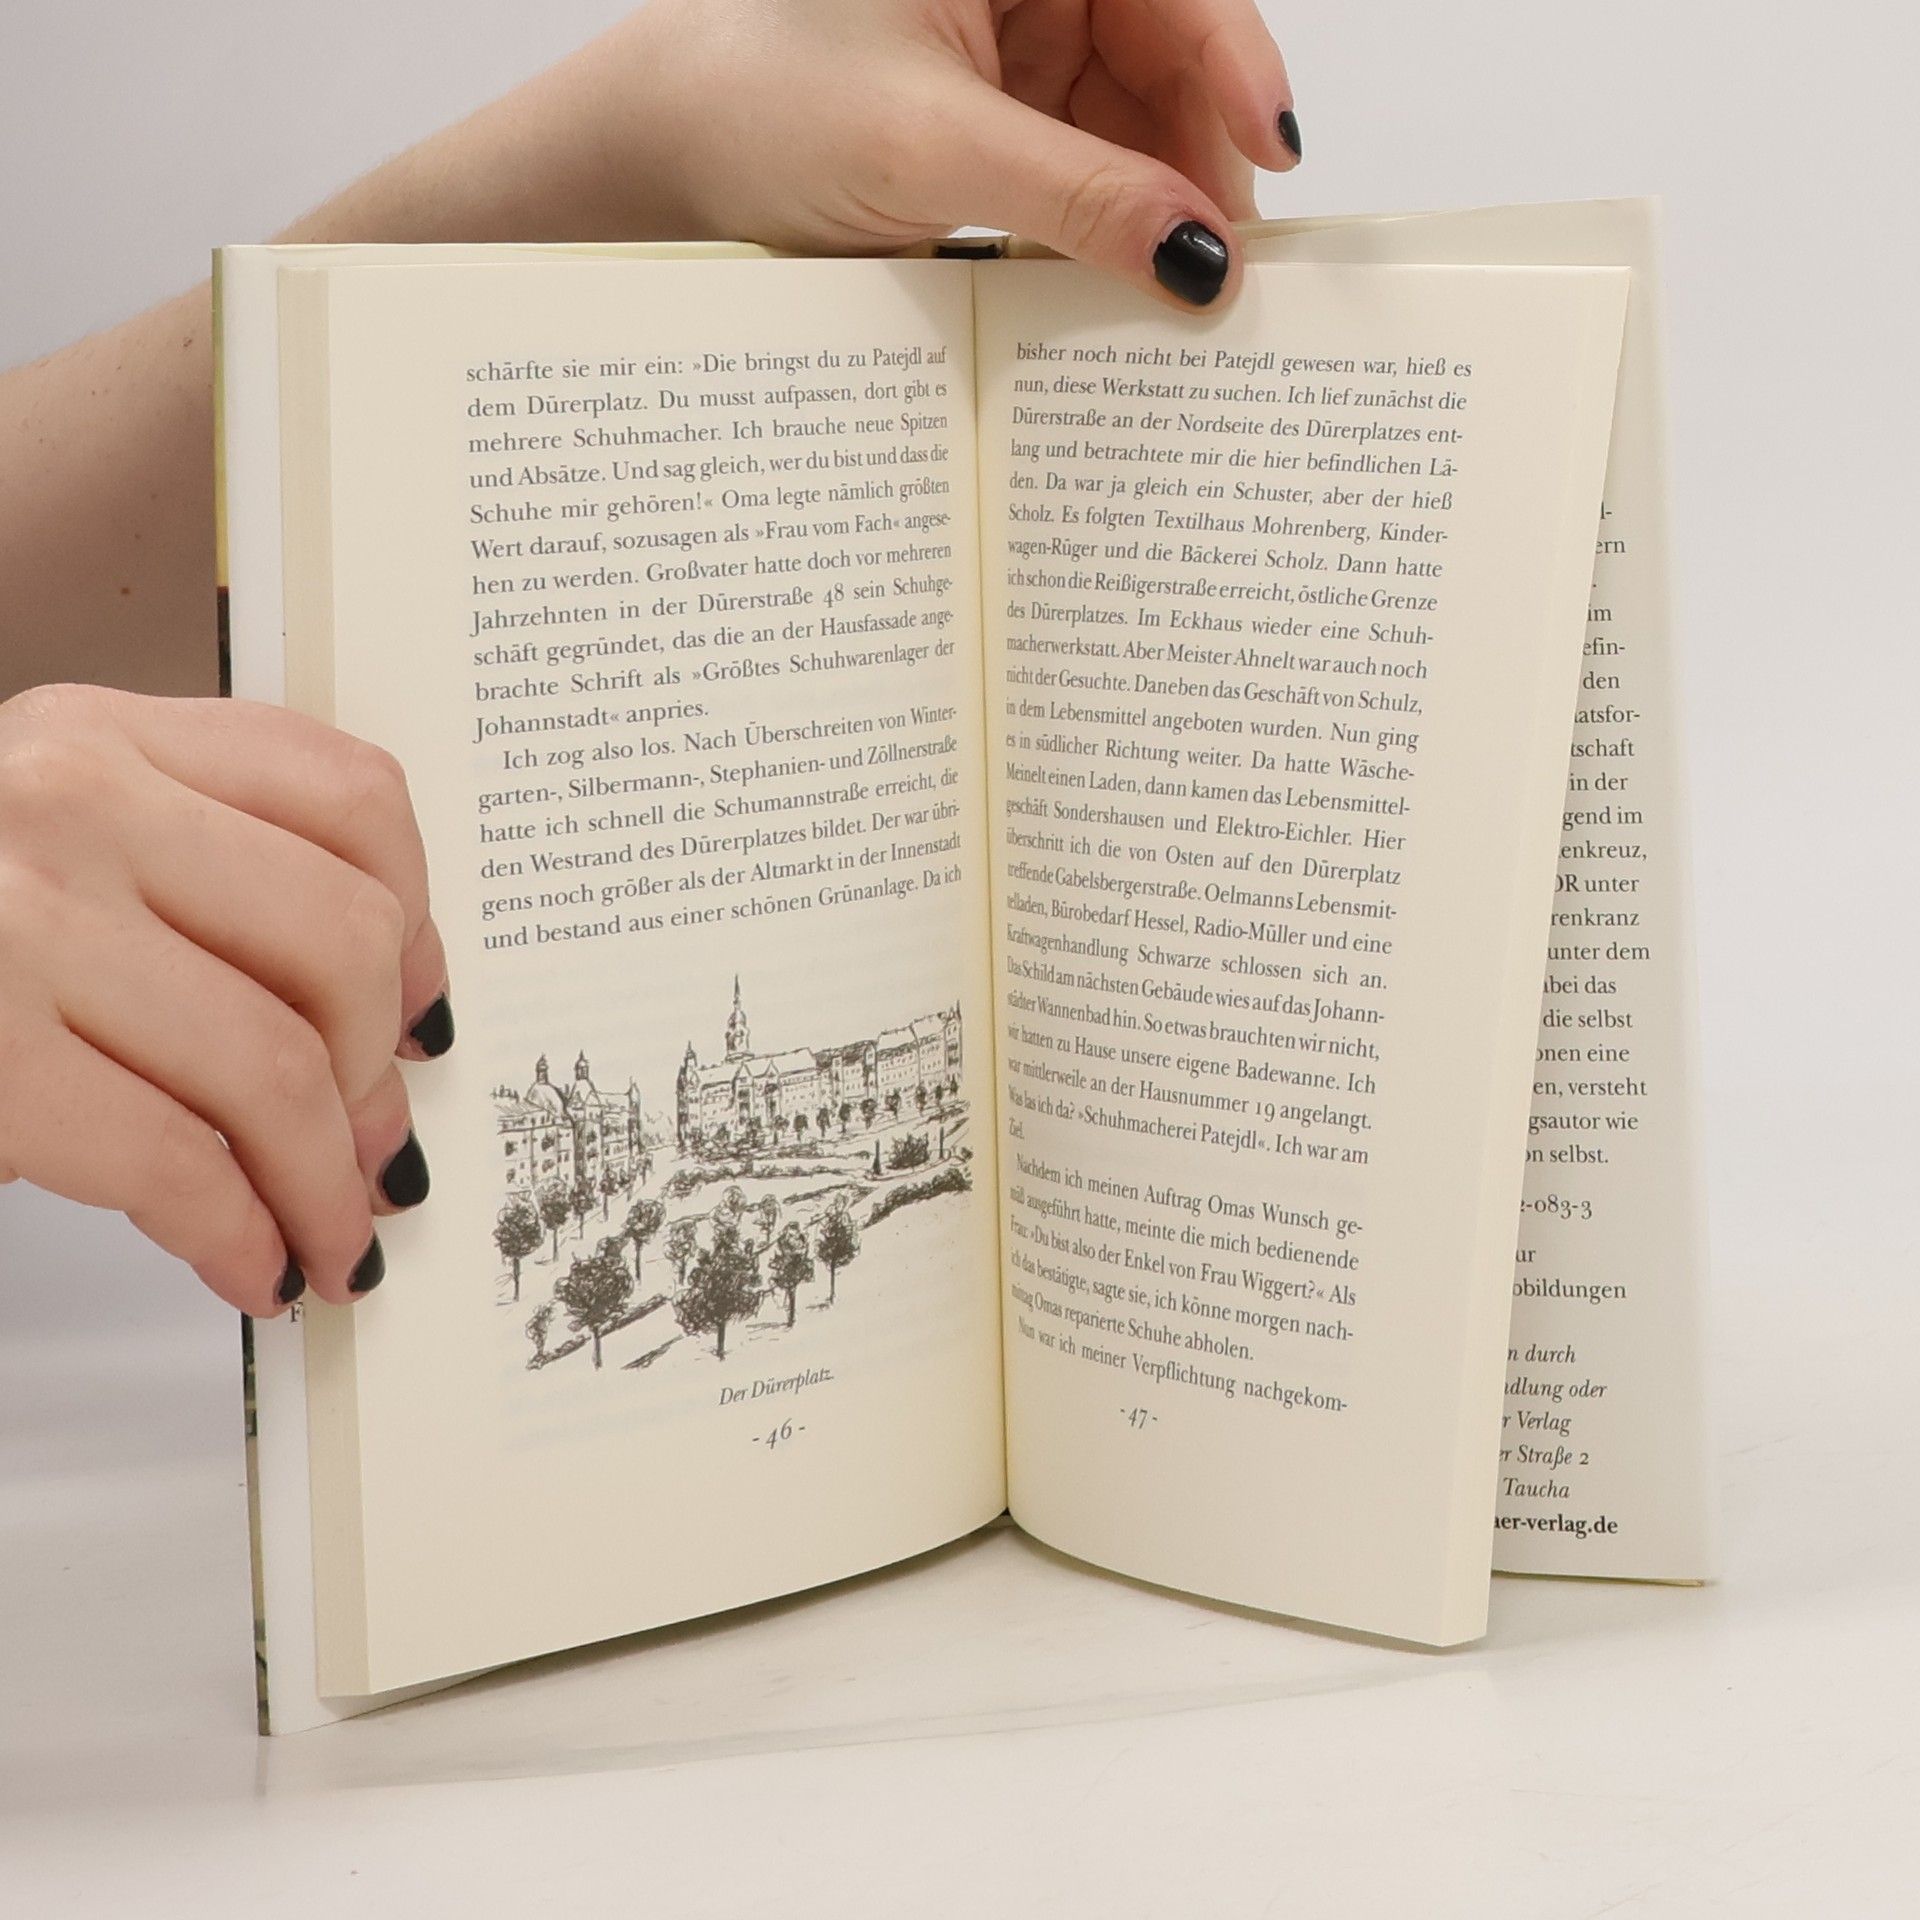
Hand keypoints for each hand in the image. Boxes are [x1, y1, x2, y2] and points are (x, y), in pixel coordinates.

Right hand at [0, 686, 452, 1314]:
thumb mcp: (44, 838)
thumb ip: (197, 877)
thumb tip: (391, 1023)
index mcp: (99, 735)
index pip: (352, 797)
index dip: (421, 923)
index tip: (422, 1009)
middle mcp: (68, 803)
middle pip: (347, 939)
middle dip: (382, 1072)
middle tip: (377, 1150)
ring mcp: (18, 926)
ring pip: (280, 1065)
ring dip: (329, 1183)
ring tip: (334, 1237)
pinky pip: (180, 1164)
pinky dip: (241, 1235)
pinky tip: (251, 1267)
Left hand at [390, 0, 1299, 309]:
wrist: (662, 166)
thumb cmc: (759, 103)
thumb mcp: (929, 149)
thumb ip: (1075, 199)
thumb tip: (1198, 259)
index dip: (1234, 67)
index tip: (1270, 158)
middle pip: (1169, 68)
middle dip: (1199, 166)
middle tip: (1224, 272)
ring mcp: (1020, 66)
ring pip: (1137, 137)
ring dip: (1159, 217)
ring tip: (1176, 300)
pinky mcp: (1001, 139)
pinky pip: (1089, 184)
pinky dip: (1109, 241)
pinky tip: (1123, 292)